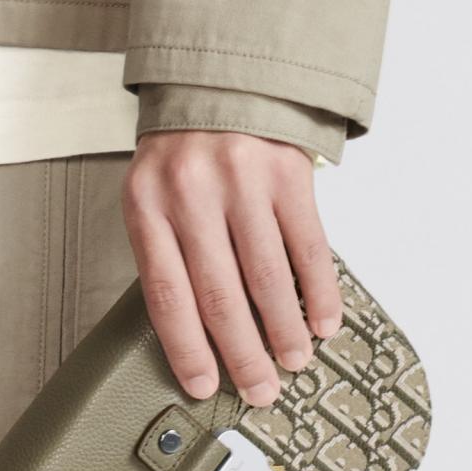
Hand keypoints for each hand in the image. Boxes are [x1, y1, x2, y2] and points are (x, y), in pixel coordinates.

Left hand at [122, 130, 341, 406]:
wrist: (222, 79)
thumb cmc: (182, 152)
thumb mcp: (152, 193)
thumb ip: (167, 252)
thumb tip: (196, 335)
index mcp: (147, 206)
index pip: (167, 295)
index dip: (187, 349)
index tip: (203, 386)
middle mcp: (192, 194)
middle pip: (220, 296)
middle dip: (244, 355)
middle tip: (260, 390)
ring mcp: (243, 182)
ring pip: (268, 278)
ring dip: (285, 331)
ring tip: (293, 362)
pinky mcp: (288, 173)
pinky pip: (308, 246)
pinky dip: (319, 291)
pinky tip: (324, 321)